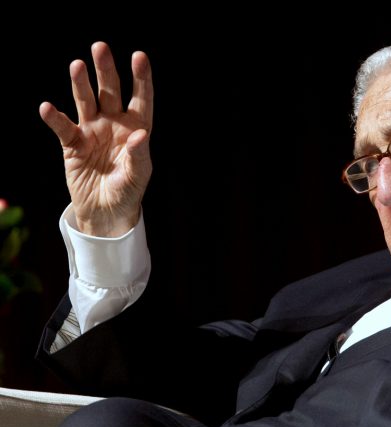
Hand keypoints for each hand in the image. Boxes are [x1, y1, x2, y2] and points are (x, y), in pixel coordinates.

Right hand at [40, 42, 152, 236]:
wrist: (106, 212)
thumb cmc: (128, 191)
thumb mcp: (138, 175)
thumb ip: (139, 154)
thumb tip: (140, 135)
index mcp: (136, 128)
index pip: (140, 98)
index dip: (141, 78)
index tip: (139, 56)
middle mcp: (114, 124)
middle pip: (110, 92)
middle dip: (106, 70)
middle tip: (100, 47)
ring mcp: (92, 131)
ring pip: (86, 102)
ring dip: (81, 84)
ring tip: (77, 65)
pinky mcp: (72, 144)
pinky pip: (63, 128)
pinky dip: (55, 118)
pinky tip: (47, 107)